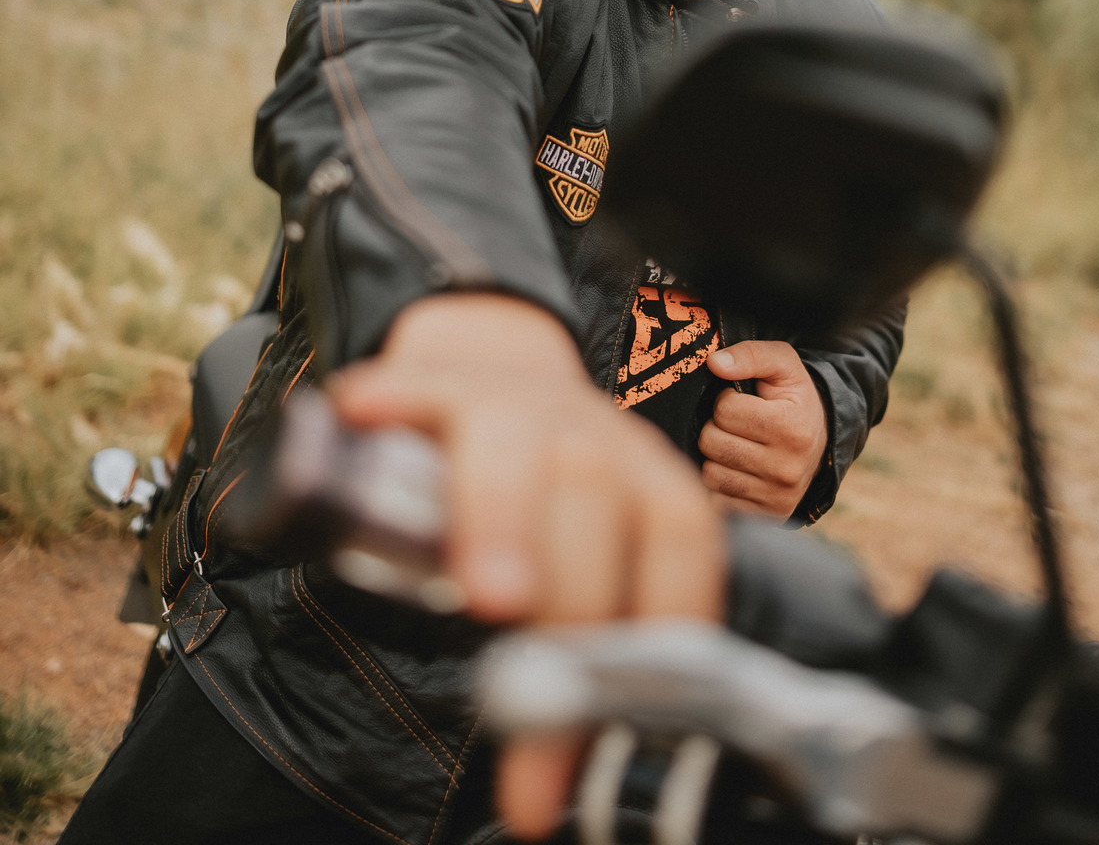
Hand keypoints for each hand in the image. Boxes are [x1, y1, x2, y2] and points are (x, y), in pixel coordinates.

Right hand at [331, 293, 723, 838]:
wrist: (507, 377)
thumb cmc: (554, 501)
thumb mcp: (596, 560)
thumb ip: (594, 650)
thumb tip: (576, 783)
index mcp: (650, 489)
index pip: (675, 555)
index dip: (644, 652)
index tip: (585, 761)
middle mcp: (595, 438)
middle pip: (597, 496)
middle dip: (571, 600)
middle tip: (528, 699)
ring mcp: (519, 402)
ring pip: (517, 440)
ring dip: (501, 516)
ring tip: (485, 590)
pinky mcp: (442, 379)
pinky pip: (420, 381)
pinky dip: (392, 400)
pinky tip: (360, 419)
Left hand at [700, 340, 828, 519]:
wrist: (821, 440)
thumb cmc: (793, 398)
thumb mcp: (783, 365)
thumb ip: (751, 355)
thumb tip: (714, 363)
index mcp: (792, 429)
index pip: (725, 411)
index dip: (726, 400)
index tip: (741, 401)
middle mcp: (787, 469)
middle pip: (713, 443)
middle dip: (716, 428)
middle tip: (735, 425)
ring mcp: (776, 498)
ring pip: (710, 474)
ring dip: (715, 456)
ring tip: (736, 445)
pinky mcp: (766, 516)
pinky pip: (717, 500)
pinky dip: (719, 484)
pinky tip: (735, 469)